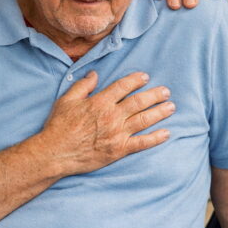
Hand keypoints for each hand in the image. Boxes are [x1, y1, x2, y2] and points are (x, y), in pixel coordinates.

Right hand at [40, 69, 173, 174]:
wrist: (56, 153)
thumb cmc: (59, 126)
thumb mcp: (66, 100)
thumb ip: (83, 86)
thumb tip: (94, 73)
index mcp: (99, 102)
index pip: (123, 86)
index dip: (136, 80)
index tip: (145, 77)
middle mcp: (111, 116)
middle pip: (138, 102)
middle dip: (154, 95)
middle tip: (166, 91)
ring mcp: (117, 133)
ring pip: (143, 120)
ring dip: (159, 112)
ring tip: (171, 107)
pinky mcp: (118, 150)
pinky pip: (141, 143)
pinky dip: (155, 138)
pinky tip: (166, 133)